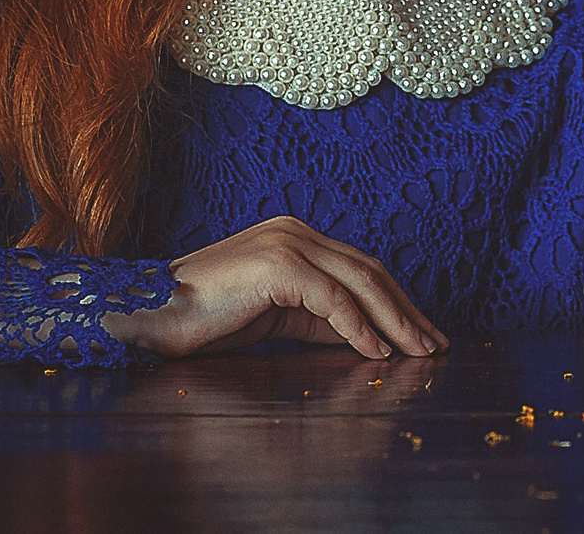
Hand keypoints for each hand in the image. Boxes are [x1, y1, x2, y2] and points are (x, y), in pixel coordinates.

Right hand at [102, 216, 445, 358]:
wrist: (147, 312)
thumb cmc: (204, 319)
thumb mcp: (276, 319)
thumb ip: (319, 319)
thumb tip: (366, 336)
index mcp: (296, 238)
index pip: (362, 268)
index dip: (398, 301)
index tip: (423, 333)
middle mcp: (297, 232)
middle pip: (371, 271)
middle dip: (408, 310)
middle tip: (436, 344)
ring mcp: (288, 244)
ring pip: (360, 282)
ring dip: (395, 320)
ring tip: (419, 351)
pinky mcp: (278, 265)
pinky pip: (332, 299)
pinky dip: (360, 326)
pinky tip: (377, 351)